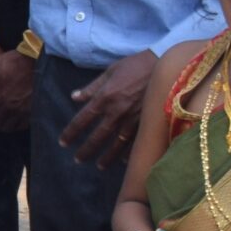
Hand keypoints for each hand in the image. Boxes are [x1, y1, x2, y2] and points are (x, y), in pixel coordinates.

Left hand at [0, 45, 36, 134]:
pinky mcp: (34, 113)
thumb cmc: (13, 63)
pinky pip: (20, 126)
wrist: (39, 60)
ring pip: (6, 127)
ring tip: (0, 113)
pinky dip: (14, 123)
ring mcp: (23, 112)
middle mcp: (9, 109)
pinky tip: (13, 115)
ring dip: (0, 122)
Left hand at [63, 49, 156, 168]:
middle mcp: (117, 111)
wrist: (166, 64)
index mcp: (105, 97)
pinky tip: (124, 161)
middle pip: (98, 136)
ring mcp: (133, 119)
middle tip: (78, 160)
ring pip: (117, 143)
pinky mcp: (148, 122)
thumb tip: (74, 97)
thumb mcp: (111, 71)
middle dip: (86, 149)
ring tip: (99, 166)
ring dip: (107, 156)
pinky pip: (136, 141)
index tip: (63, 142)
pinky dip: (130, 152)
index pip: (83, 119)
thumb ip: (92, 87)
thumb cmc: (136, 65)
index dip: (71, 132)